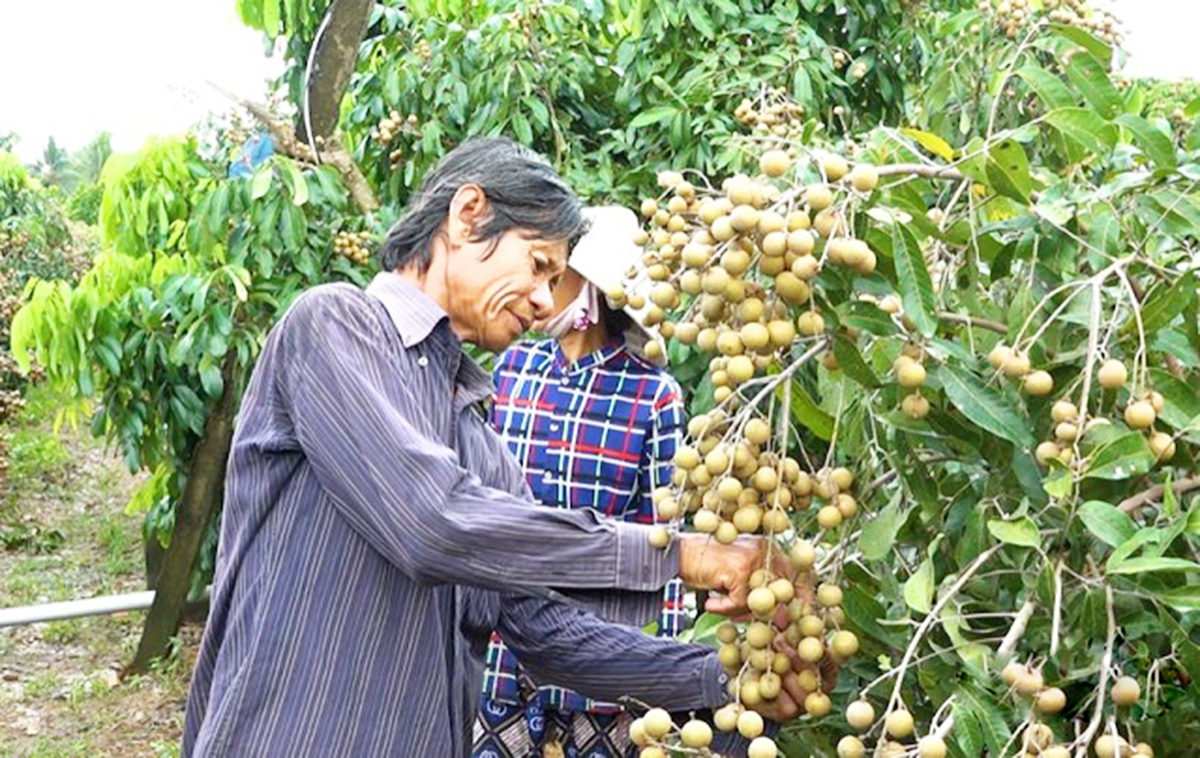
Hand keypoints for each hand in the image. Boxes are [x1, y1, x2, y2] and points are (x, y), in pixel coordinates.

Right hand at [677, 534, 793, 614]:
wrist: (679, 555)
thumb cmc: (708, 568)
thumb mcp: (739, 579)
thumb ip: (760, 592)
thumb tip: (783, 622)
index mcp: (770, 550)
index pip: (797, 576)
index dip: (801, 600)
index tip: (796, 622)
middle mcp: (765, 550)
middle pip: (781, 592)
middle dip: (773, 615)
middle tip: (760, 627)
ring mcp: (753, 559)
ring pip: (759, 601)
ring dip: (739, 611)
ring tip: (722, 605)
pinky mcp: (739, 570)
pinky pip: (739, 603)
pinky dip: (724, 608)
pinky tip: (711, 602)